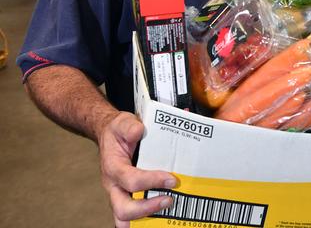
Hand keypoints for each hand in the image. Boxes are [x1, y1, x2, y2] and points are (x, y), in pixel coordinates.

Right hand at [99, 112, 177, 226]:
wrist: (109, 135)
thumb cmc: (117, 131)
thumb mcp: (122, 122)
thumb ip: (129, 126)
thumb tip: (138, 131)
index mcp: (113, 168)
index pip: (131, 181)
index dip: (152, 182)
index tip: (172, 179)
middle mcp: (114, 185)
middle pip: (123, 209)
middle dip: (148, 208)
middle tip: (169, 200)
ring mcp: (119, 193)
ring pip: (125, 217)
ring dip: (147, 217)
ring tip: (168, 209)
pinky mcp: (126, 196)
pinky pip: (132, 215)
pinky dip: (145, 218)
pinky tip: (163, 214)